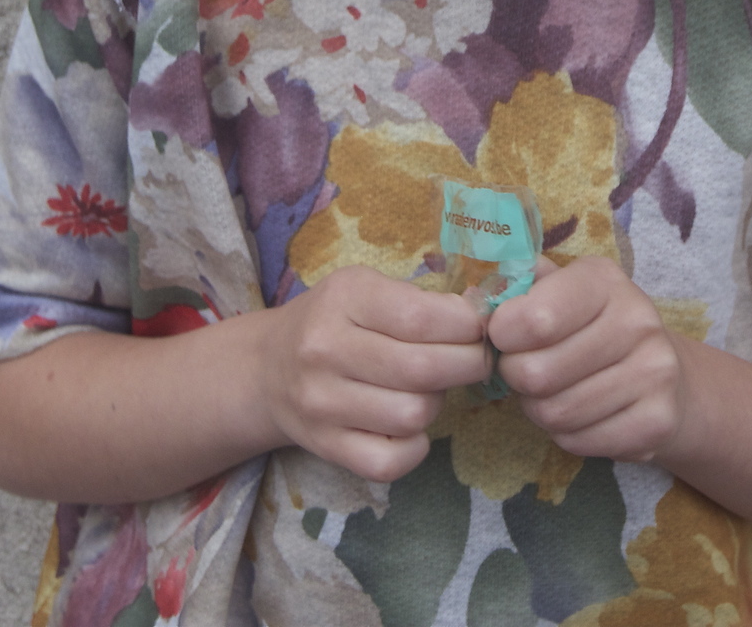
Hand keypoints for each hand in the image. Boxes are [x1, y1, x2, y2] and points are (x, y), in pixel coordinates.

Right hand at [259, 266, 491, 481]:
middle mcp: (325, 350)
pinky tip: (410, 427)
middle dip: (468, 365)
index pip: (423, 317)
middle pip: (424, 369)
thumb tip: (484, 314)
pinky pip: (389, 462)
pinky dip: (414, 448)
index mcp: (344, 299)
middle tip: (474, 360)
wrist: (266, 369)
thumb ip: (422, 300)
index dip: (468, 326)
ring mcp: (321, 404)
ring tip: (427, 388)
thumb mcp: (367, 289)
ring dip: (436, 403)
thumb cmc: (334, 322)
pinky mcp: (325, 446)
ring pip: (413, 415)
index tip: (479, 329)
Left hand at [487, 256, 687, 464]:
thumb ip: (521, 287)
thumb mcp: (562, 290)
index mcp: (605, 281)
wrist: (663, 372)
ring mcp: (654, 374)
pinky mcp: (657, 422)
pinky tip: (581, 413)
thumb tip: (476, 299)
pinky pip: (579, 441)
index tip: (505, 336)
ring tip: (555, 391)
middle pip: (536, 374)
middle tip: (527, 371)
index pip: (534, 318)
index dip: (503, 335)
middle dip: (517, 378)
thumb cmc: (592, 327)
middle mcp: (637, 322)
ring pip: (555, 413)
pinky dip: (566, 434)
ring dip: (540, 409)